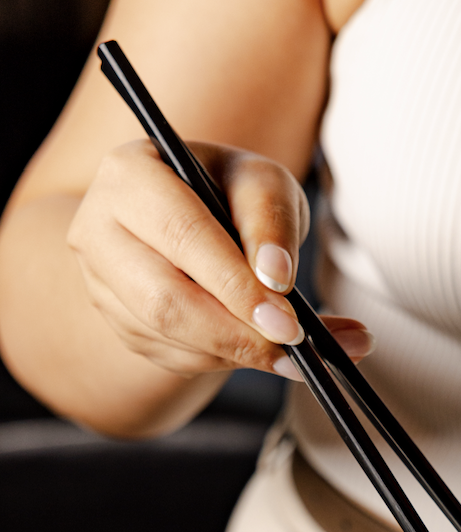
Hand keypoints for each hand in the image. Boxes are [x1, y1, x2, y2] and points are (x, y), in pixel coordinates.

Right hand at [66, 139, 371, 379]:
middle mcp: (99, 227)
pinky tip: (249, 344)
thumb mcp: (261, 184)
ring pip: (165, 335)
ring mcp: (100, 280)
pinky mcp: (117, 321)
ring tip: (283, 350)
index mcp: (128, 173)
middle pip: (163, 298)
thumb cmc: (228, 192)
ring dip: (231, 350)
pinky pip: (169, 354)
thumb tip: (276, 277)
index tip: (287, 322)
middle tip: (290, 346)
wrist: (195, 216)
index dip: (237, 285)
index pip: (183, 235)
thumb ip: (271, 220)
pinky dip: (218, 358)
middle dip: (234, 332)